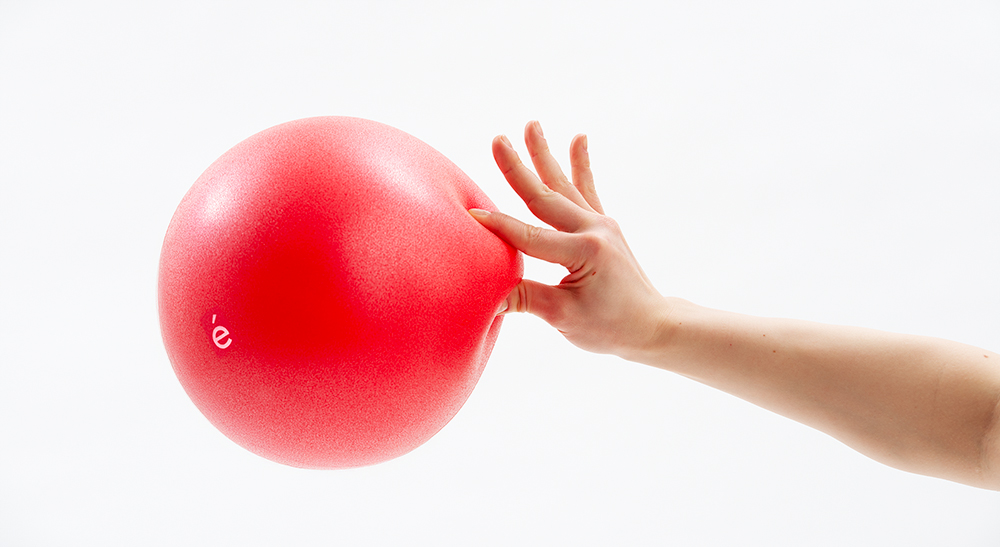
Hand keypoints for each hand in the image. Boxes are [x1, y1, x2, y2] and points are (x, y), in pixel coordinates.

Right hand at [469, 121, 669, 359]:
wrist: (651, 325)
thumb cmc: (610, 327)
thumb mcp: (564, 317)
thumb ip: (525, 300)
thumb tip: (486, 295)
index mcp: (583, 252)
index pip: (530, 236)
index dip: (498, 226)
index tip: (470, 213)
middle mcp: (593, 230)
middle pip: (545, 196)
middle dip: (518, 167)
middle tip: (497, 138)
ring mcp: (601, 224)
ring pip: (564, 185)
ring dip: (545, 154)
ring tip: (532, 124)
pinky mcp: (604, 225)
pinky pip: (587, 189)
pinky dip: (581, 164)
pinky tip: (579, 138)